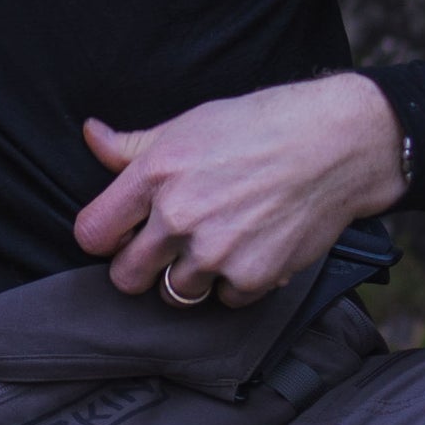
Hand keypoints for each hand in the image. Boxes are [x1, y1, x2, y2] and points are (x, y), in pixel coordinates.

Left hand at [73, 74, 405, 307]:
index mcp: (155, 174)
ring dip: (189, 278)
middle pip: (126, 277)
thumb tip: (90, 136)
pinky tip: (251, 249)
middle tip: (165, 250)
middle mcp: (179, 216)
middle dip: (140, 268)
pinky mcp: (252, 276)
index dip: (104, 237)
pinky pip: (224, 300)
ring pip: (174, 295)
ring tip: (215, 244)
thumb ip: (132, 145)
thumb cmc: (259, 126)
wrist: (333, 144)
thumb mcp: (189, 125)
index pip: (92, 234)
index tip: (120, 234)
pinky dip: (234, 283)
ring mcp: (215, 251)